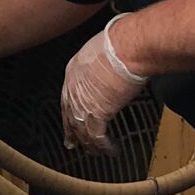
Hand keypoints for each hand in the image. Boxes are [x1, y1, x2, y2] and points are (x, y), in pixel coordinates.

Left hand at [61, 20, 146, 150]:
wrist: (127, 47)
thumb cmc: (121, 41)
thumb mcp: (103, 48)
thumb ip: (103, 61)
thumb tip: (112, 63)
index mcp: (73, 70)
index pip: (67, 97)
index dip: (69, 111)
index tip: (70, 119)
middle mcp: (73, 88)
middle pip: (70, 116)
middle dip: (73, 133)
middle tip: (73, 144)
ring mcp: (83, 102)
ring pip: (82, 131)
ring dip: (90, 144)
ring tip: (97, 152)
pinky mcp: (98, 113)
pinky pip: (98, 137)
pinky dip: (105, 147)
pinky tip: (112, 150)